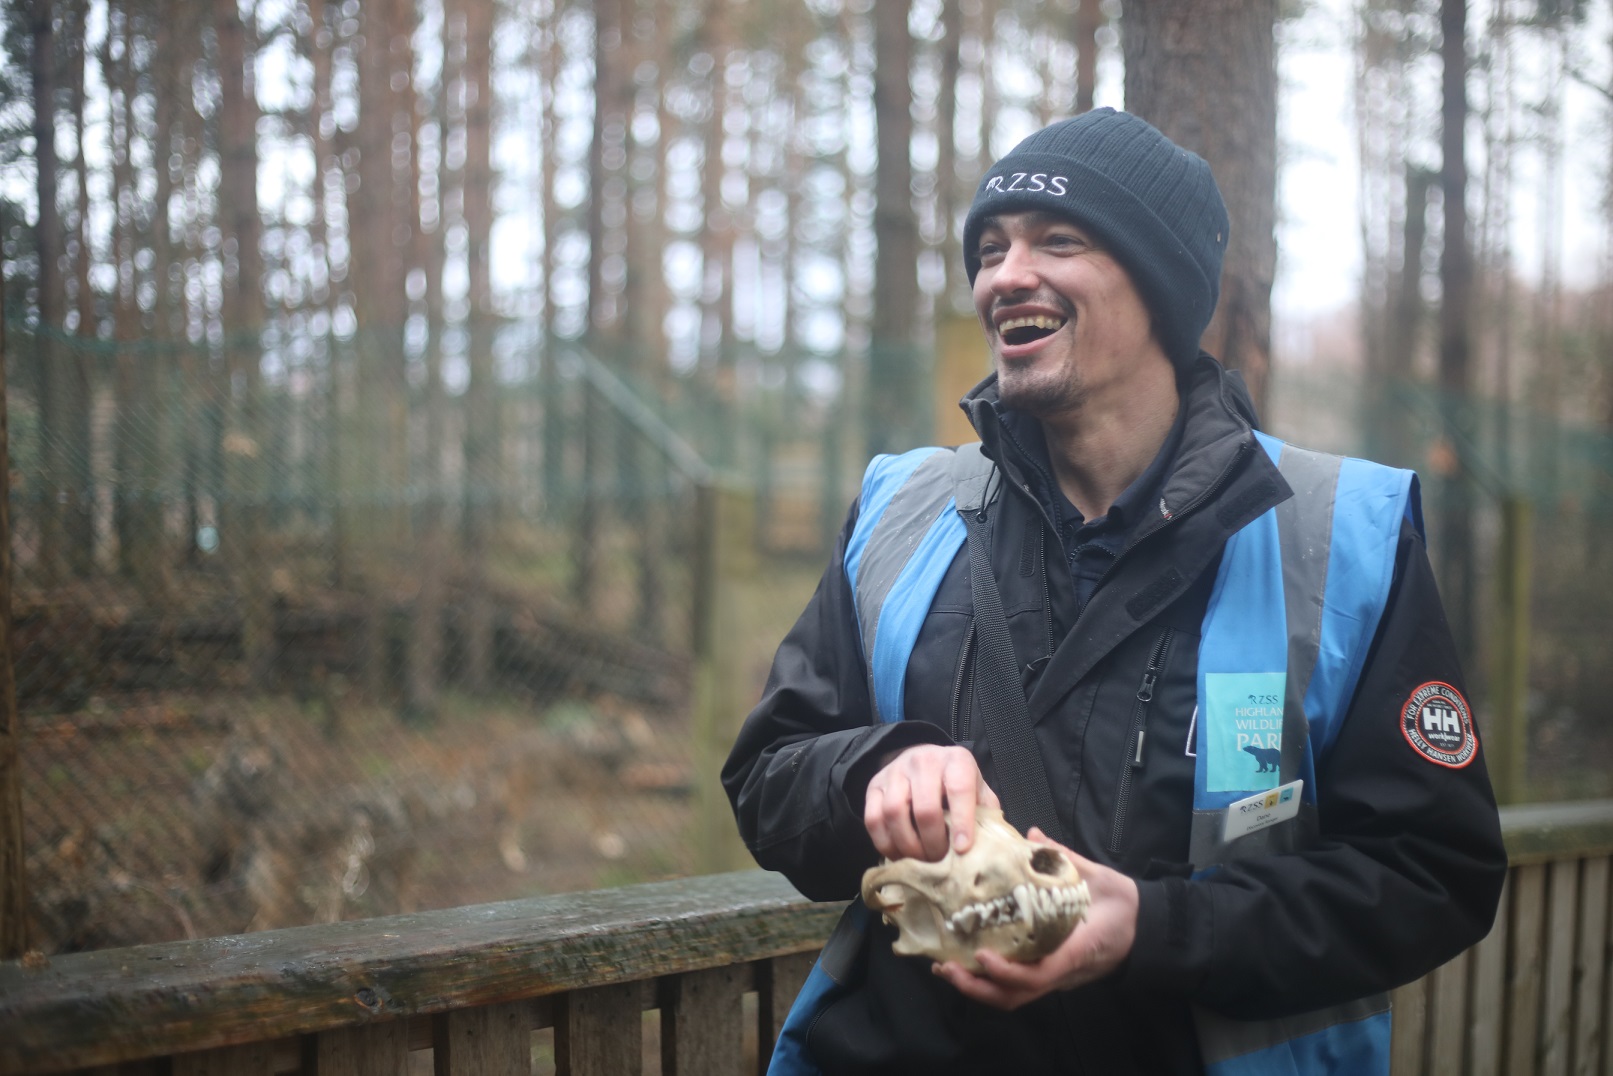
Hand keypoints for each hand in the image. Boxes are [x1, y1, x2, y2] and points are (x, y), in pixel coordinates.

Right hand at [863, 745, 1000, 861]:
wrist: (924, 759)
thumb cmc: (957, 783)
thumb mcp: (978, 790)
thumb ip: (986, 814)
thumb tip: (993, 847)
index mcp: (956, 761)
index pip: (959, 790)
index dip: (962, 822)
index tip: (963, 850)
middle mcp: (923, 761)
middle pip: (924, 808)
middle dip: (933, 843)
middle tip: (940, 862)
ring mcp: (895, 772)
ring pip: (894, 814)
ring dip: (908, 846)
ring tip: (920, 861)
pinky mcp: (874, 785)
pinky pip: (873, 819)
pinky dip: (885, 843)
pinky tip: (899, 855)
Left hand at [932, 828, 1138, 1009]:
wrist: (1145, 928)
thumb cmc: (1121, 905)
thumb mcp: (1098, 877)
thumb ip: (1065, 858)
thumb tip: (1033, 835)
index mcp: (1076, 951)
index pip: (1039, 975)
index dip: (1008, 972)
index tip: (982, 955)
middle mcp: (1061, 973)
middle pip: (1016, 997)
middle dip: (977, 987)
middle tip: (945, 967)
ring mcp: (1054, 978)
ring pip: (1012, 998)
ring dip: (977, 988)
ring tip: (945, 969)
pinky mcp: (1048, 975)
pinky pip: (1015, 988)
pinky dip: (987, 981)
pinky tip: (965, 964)